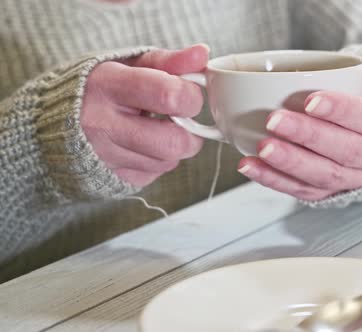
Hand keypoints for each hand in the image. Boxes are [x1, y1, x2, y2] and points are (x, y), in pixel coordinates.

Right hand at [81, 45, 208, 185]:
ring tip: (157, 130)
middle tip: (182, 120)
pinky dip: (157, 161)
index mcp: (107, 85)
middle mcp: (101, 124)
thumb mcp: (128, 64)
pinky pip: (154, 175)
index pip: (169, 95)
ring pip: (168, 162)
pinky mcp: (109, 179)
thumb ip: (168, 61)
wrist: (50, 121)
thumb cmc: (98, 88)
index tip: (187, 94)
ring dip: (174, 147)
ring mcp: (104, 156)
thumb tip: (201, 55)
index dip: (191, 97)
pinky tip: (143, 146)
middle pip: (174, 141)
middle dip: (191, 132)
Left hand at [237, 58, 361, 200]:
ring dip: (289, 162)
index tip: (310, 101)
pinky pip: (303, 190)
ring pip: (323, 175)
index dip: (340, 111)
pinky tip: (251, 166)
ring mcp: (354, 178)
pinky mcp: (331, 192)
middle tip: (273, 120)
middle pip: (343, 150)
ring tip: (261, 147)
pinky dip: (274, 180)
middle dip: (307, 136)